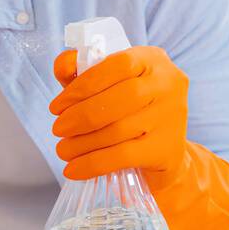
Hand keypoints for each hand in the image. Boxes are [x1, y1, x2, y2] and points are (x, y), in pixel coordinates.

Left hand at [48, 45, 188, 190]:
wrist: (162, 152)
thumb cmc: (126, 111)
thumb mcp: (103, 86)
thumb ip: (79, 71)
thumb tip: (63, 65)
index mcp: (152, 60)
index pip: (117, 65)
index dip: (82, 85)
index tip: (56, 106)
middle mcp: (168, 84)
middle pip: (121, 98)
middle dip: (81, 115)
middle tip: (58, 129)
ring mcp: (171, 117)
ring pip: (119, 129)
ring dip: (82, 142)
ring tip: (62, 150)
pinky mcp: (167, 149)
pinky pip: (124, 156)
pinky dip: (93, 164)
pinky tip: (73, 169)